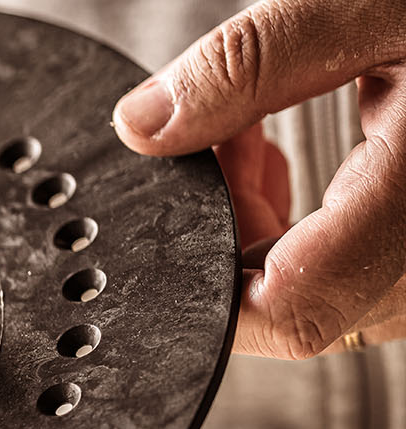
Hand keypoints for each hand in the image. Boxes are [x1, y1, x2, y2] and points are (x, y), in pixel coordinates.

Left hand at [114, 0, 405, 357]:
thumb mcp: (372, 6)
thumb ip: (251, 66)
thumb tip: (142, 128)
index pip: (288, 312)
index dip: (206, 280)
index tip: (181, 193)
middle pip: (288, 308)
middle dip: (219, 231)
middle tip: (215, 137)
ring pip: (311, 294)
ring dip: (249, 228)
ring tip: (244, 133)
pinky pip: (343, 273)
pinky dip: (289, 226)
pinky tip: (272, 154)